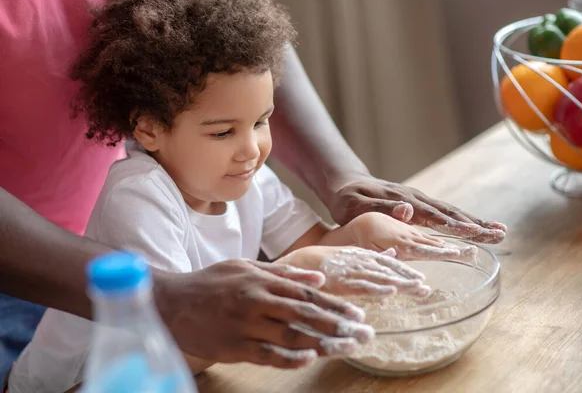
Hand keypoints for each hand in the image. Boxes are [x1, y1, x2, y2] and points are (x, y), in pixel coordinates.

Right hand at [155, 259, 374, 368]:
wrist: (171, 303)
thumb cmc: (210, 283)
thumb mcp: (245, 267)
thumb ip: (282, 273)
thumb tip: (318, 278)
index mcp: (261, 281)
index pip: (306, 294)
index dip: (334, 305)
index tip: (357, 314)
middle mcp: (257, 302)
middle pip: (305, 315)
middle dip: (338, 325)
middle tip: (364, 334)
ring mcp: (245, 326)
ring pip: (291, 337)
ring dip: (323, 344)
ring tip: (346, 348)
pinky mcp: (234, 347)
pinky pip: (267, 355)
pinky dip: (289, 358)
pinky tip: (310, 360)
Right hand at [280, 246, 430, 296]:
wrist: (302, 261)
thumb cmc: (327, 261)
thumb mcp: (353, 255)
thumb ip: (373, 256)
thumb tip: (394, 254)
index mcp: (365, 255)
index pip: (390, 264)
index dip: (405, 271)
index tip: (421, 280)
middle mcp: (361, 262)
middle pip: (389, 271)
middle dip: (408, 279)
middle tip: (425, 288)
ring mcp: (352, 271)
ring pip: (380, 278)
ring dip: (399, 283)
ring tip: (417, 288)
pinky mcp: (342, 281)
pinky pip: (362, 286)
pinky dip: (377, 289)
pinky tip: (390, 292)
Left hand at [326, 174, 506, 243]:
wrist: (346, 184)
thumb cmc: (346, 200)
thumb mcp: (355, 206)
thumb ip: (381, 207)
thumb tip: (409, 210)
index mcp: (403, 201)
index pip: (433, 216)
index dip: (454, 225)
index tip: (476, 233)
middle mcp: (415, 199)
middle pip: (450, 213)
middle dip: (476, 225)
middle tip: (501, 235)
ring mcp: (419, 200)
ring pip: (451, 212)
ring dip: (475, 223)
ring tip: (500, 232)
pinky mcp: (419, 204)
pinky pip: (444, 213)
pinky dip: (463, 220)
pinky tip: (477, 227)